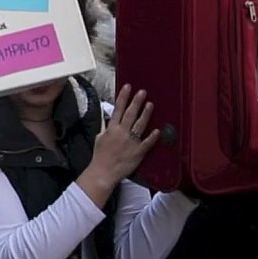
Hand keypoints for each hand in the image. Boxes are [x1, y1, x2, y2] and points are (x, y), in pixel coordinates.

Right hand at [78, 85, 158, 206]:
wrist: (103, 172)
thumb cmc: (100, 155)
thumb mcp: (99, 137)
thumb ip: (106, 127)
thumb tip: (110, 118)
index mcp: (111, 129)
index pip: (118, 109)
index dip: (123, 97)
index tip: (128, 87)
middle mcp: (122, 133)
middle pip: (130, 114)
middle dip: (136, 101)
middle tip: (142, 91)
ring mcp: (131, 142)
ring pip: (140, 125)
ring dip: (146, 114)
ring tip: (150, 104)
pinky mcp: (138, 152)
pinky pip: (147, 143)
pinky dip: (153, 137)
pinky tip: (158, 130)